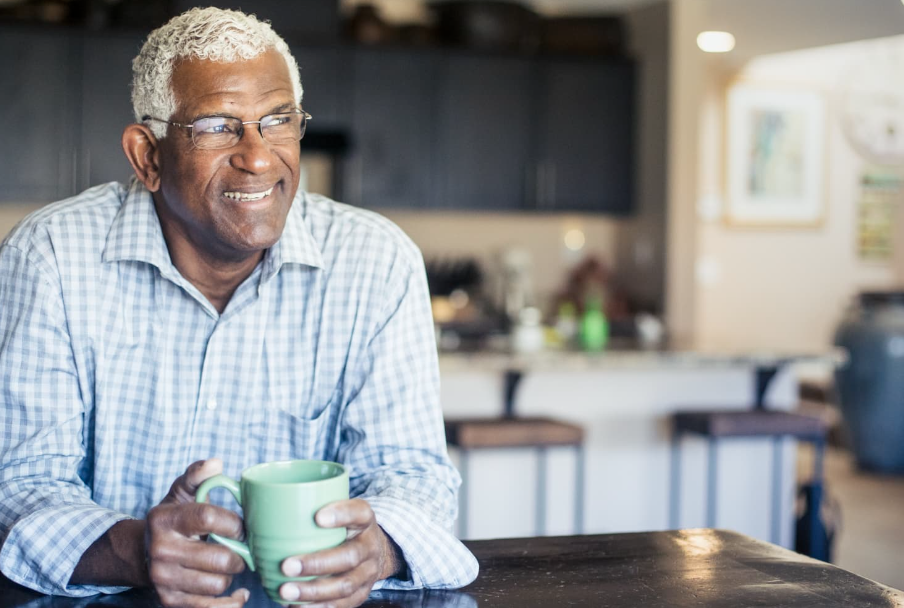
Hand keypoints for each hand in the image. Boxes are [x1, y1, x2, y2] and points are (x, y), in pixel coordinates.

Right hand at [146, 458, 249, 607]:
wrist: (142, 554)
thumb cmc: (172, 520)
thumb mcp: (181, 493)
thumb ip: (197, 475)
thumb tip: (216, 463)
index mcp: (165, 519)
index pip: (207, 517)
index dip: (234, 523)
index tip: (242, 526)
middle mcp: (161, 550)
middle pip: (218, 558)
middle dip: (239, 554)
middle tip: (240, 548)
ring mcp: (163, 579)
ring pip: (217, 583)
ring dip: (231, 575)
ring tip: (229, 565)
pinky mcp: (169, 601)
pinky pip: (210, 607)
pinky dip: (230, 602)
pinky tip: (238, 592)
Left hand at [277, 499, 402, 606]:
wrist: (374, 550)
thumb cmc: (344, 527)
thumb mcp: (338, 510)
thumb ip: (310, 507)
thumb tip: (258, 505)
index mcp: (364, 519)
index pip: (358, 512)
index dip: (341, 514)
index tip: (318, 517)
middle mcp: (370, 546)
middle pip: (349, 556)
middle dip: (317, 563)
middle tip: (287, 565)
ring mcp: (368, 572)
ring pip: (344, 585)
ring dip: (313, 590)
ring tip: (286, 591)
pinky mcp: (362, 593)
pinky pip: (342, 604)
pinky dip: (318, 607)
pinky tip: (297, 605)